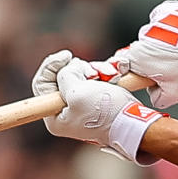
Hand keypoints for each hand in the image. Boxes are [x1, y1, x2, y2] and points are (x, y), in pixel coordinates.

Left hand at [33, 50, 159, 161]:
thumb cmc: (106, 112)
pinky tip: (113, 74)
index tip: (66, 56)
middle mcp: (66, 112)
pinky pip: (94, 79)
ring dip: (94, 70)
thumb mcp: (76, 92)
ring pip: (80, 75)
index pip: (41, 84)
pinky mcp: (97, 99)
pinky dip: (103, 73)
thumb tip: (68, 68)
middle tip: (91, 72)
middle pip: (62, 77)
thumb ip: (64, 75)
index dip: (51, 65)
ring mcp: (82, 105)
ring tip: (108, 74)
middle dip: (78, 69)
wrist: (135, 122)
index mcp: (55, 117)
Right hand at [109, 0, 177, 107]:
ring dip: (166, 45)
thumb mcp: (177, 93)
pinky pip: (165, 22)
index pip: (120, 68)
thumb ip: (157, 97)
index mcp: (138, 58)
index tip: (138, 78)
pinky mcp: (167, 10)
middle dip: (154, 62)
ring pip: (155, 38)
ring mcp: (154, 21)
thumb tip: (154, 92)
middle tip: (174, 68)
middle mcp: (142, 37)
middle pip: (141, 54)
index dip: (127, 76)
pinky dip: (173, 29)